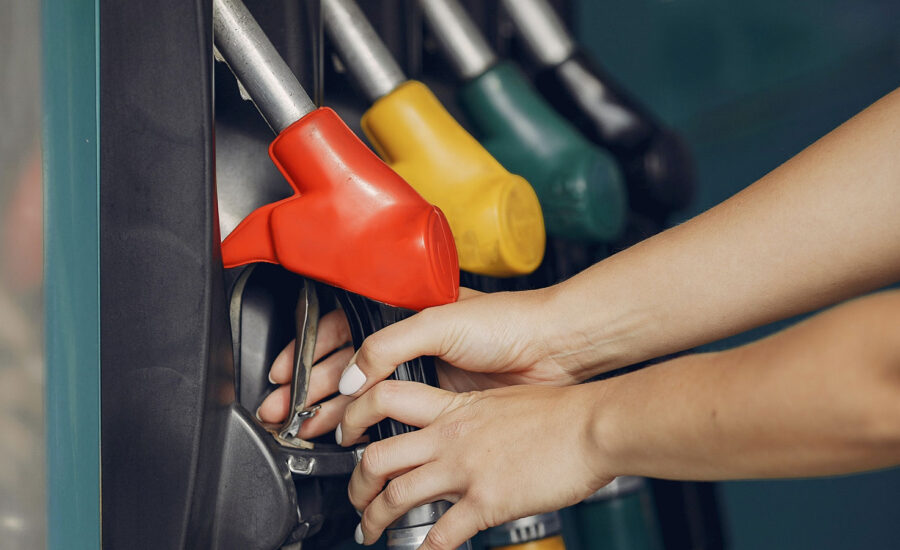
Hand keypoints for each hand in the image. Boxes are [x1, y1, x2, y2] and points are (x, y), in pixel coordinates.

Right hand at [259, 287, 580, 437]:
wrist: (553, 350)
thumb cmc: (507, 322)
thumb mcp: (439, 322)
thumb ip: (389, 347)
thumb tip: (352, 377)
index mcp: (403, 310)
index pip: (342, 328)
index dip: (310, 352)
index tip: (285, 373)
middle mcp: (409, 340)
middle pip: (346, 365)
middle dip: (309, 387)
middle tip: (282, 410)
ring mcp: (423, 372)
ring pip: (364, 393)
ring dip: (331, 409)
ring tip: (305, 427)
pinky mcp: (439, 400)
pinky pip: (391, 414)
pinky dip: (365, 425)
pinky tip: (348, 436)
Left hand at [338, 381, 611, 547]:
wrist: (592, 426)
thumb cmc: (559, 412)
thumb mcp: (503, 402)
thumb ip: (474, 417)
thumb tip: (462, 431)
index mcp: (453, 408)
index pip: (385, 398)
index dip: (355, 417)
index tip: (348, 435)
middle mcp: (450, 436)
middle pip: (377, 456)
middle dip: (356, 483)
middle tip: (357, 497)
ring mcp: (464, 469)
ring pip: (395, 494)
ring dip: (374, 519)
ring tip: (371, 531)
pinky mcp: (486, 501)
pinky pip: (440, 533)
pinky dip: (423, 549)